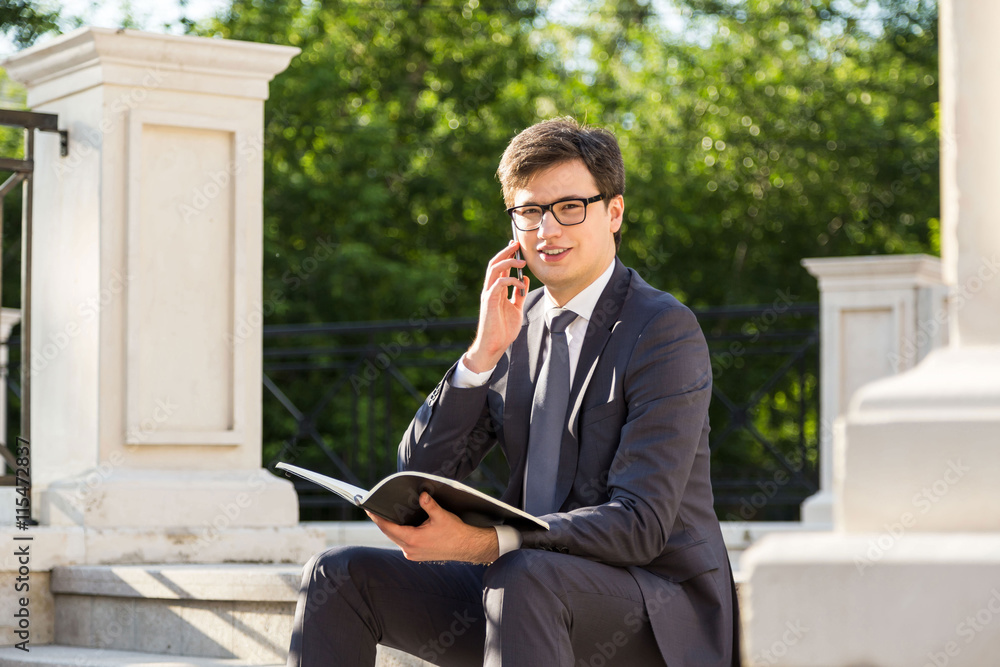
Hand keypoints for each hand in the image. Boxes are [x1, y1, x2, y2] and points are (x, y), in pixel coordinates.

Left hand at [367, 492, 499, 563]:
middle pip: (389, 533)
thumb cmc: (455, 532)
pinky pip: (403, 542)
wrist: (466, 547)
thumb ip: (429, 505)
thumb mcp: (441, 516)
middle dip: (381, 521)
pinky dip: (399, 533)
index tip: (369, 509)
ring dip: (390, 528)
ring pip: (396, 538)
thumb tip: (422, 494)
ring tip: (383, 515)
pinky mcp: (417, 555)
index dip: (377, 518)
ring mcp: (413, 554)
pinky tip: (399, 525)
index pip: (388, 528)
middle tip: (372, 509)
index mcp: (413, 540)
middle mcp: (410, 549)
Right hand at [465, 241, 529, 371]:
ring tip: (521, 262)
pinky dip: (510, 280)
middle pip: (495, 263)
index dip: (507, 254)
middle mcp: (490, 289)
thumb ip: (519, 294)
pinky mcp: (489, 301)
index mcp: (496, 290)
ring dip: (508, 262)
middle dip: (506, 252)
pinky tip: (521, 284)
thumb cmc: (503, 329)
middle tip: (516, 244)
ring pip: (494, 270)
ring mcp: (488, 294)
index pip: (500, 267)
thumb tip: (526, 280)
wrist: (494, 346)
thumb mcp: (516, 308)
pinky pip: (498, 284)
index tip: (516, 245)